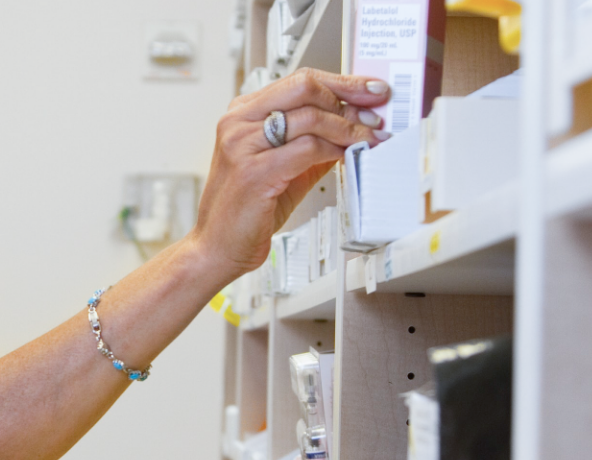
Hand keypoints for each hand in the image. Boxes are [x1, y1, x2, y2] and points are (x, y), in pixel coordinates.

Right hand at [191, 68, 391, 277]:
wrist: (217, 247)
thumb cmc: (246, 210)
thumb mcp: (284, 167)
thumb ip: (312, 143)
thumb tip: (353, 126)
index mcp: (242, 115)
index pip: (299, 80)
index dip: (341, 82)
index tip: (369, 90)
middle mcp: (238, 124)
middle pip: (304, 87)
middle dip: (348, 96)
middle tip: (374, 114)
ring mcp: (242, 145)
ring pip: (311, 118)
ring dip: (349, 128)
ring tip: (369, 139)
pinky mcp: (254, 172)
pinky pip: (308, 149)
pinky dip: (335, 150)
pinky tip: (347, 157)